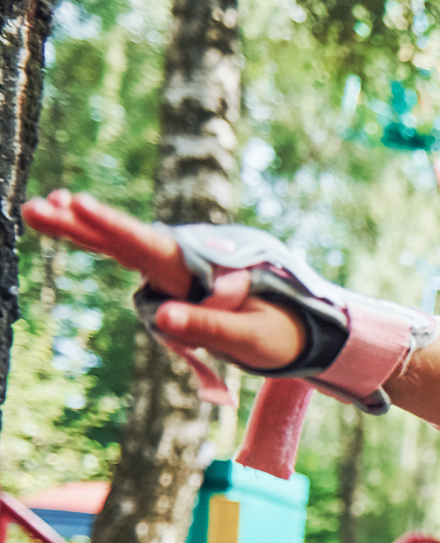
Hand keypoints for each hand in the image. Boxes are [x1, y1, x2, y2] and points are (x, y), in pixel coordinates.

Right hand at [21, 190, 303, 372]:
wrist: (298, 329)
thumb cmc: (278, 334)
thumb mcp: (251, 337)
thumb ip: (209, 328)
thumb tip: (164, 319)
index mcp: (201, 271)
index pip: (149, 246)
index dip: (112, 226)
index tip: (78, 205)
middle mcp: (183, 263)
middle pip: (126, 239)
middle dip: (82, 224)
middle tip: (36, 206)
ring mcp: (174, 269)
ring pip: (120, 244)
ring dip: (81, 228)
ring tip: (38, 209)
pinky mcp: (169, 278)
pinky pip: (128, 255)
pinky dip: (99, 239)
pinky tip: (67, 220)